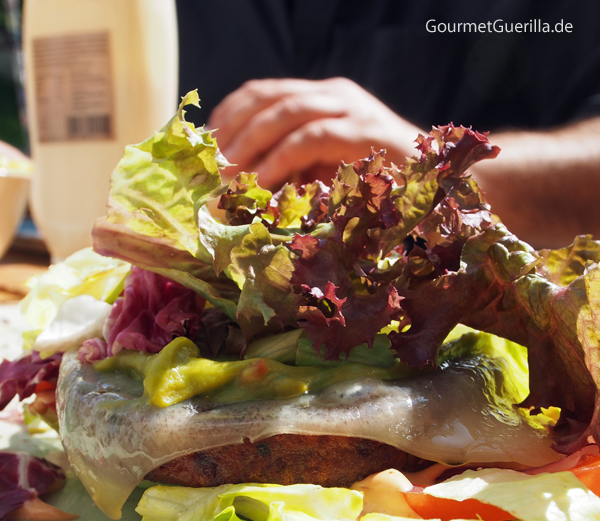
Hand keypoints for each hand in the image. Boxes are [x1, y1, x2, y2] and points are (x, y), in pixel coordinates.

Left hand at [208, 77, 423, 188]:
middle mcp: (333, 94)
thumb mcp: (327, 170)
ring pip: (286, 112)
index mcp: (321, 97)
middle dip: (232, 131)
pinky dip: (281, 159)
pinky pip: (313, 138)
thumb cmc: (378, 183)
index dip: (228, 115)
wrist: (436, 180)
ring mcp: (351, 109)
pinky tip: (261, 182)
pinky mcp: (365, 132)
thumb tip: (242, 187)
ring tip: (227, 174)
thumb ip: (292, 170)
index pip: (262, 92)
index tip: (205, 145)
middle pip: (267, 97)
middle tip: (208, 165)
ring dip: (250, 143)